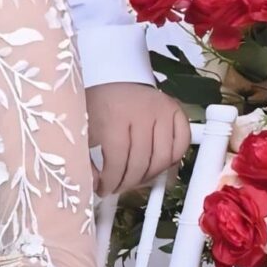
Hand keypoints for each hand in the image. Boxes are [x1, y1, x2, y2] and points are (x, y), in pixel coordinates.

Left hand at [85, 80, 190, 198]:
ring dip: (149, 176)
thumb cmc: (99, 104)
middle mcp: (142, 112)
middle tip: (118, 187)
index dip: (111, 180)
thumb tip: (96, 185)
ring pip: (163, 158)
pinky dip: (172, 160)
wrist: (115, 77)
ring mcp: (163, 110)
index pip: (118, 159)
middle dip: (128, 182)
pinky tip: (156, 166)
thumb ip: (87, 158)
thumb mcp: (84, 128)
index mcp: (114, 115)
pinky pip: (182, 144)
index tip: (104, 189)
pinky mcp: (176, 110)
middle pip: (141, 161)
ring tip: (135, 180)